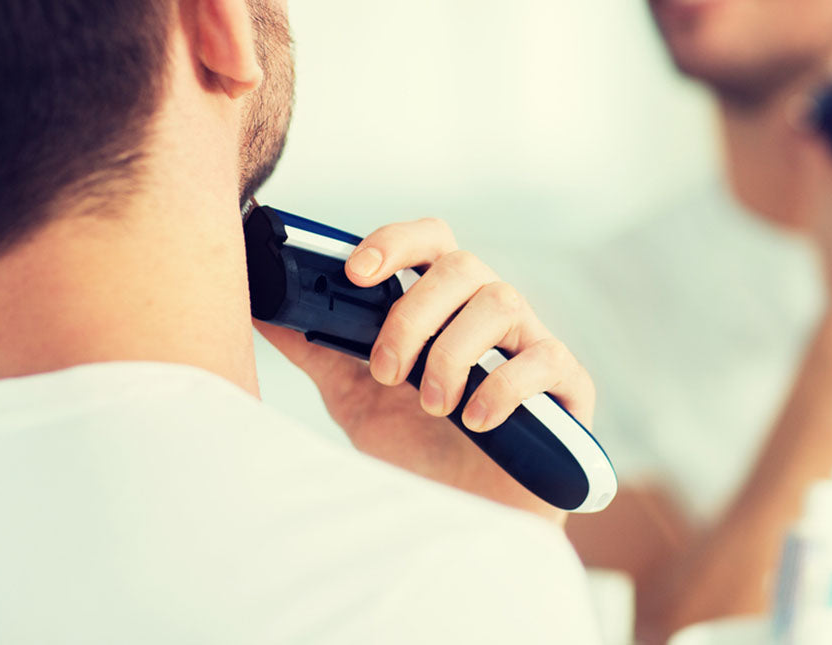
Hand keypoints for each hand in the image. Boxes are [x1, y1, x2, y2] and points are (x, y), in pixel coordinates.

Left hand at [255, 218, 594, 522]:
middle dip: (415, 316)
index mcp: (444, 305)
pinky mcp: (567, 384)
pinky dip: (506, 386)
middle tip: (388, 373)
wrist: (467, 519)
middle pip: (463, 265)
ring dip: (455, 354)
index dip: (395, 242)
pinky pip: (546, 358)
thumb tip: (264, 312)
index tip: (356, 272)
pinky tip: (478, 422)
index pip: (430, 241)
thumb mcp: (357, 399)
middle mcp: (489, 313)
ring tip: (432, 406)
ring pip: (502, 303)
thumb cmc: (419, 450)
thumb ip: (321, 352)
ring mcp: (531, 343)